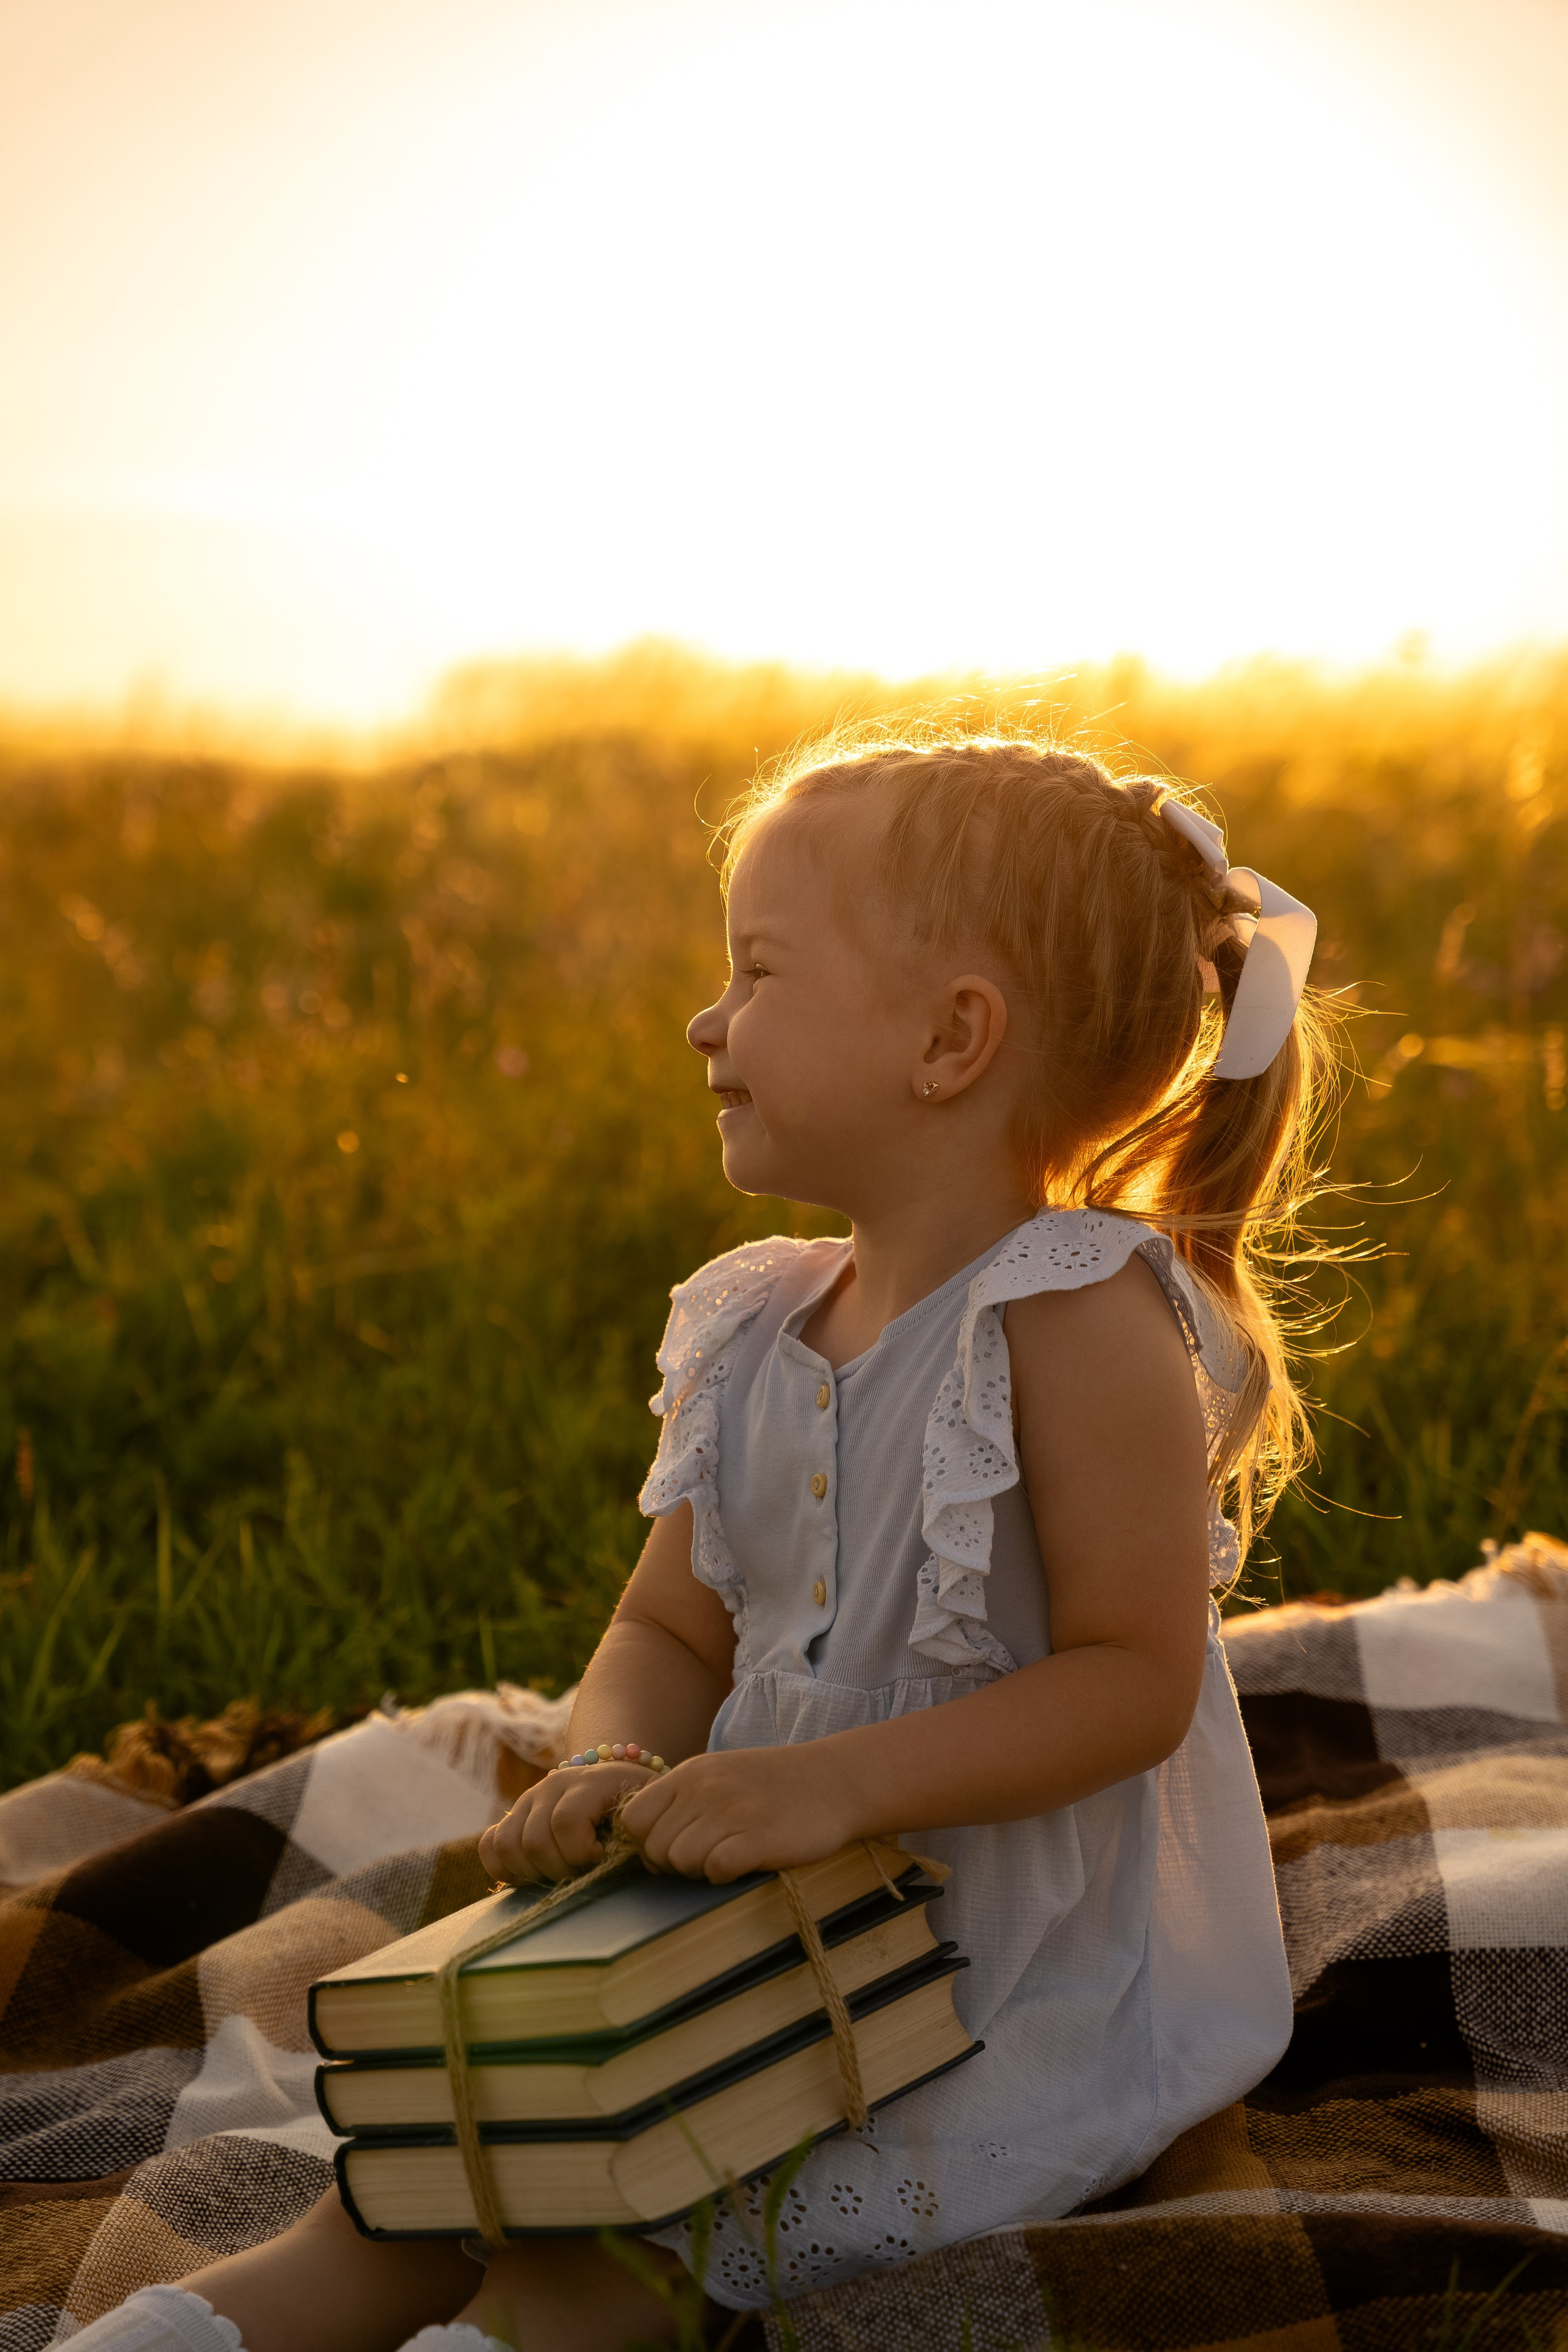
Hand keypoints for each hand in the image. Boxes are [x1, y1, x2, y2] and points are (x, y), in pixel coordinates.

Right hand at [478, 1762, 655, 1883]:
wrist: (616, 1777)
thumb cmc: (638, 1804)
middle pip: (534, 1840)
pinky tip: (531, 1874)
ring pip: (506, 1844)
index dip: (581, 1854)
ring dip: (531, 1871)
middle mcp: (553, 1785)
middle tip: (580, 1872)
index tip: (601, 1860)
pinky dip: (504, 1867)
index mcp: (590, 1782)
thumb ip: (642, 1834)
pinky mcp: (514, 1815)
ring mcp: (529, 1799)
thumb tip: (638, 1864)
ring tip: (558, 1873)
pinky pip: (490, 1844)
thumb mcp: (647, 1812)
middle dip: (558, 1870)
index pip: (566, 1822)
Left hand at [619, 1744, 869, 1882]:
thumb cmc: (774, 1784)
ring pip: (680, 1862)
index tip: (673, 1849)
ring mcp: (730, 1812)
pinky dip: (725, 1874)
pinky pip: (715, 1869)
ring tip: (729, 1857)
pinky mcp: (757, 1839)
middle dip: (674, 1863)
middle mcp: (703, 1789)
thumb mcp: (720, 1775)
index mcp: (690, 1773)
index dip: (647, 1842)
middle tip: (708, 1856)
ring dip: (700, 1870)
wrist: (835, 1781)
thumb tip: (649, 1846)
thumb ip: (683, 1800)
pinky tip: (746, 1862)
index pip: (633, 1819)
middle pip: (656, 1847)